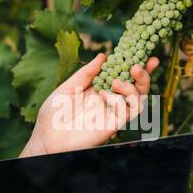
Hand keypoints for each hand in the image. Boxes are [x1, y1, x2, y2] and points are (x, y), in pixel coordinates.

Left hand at [21, 53, 158, 156]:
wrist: (47, 138)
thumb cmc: (54, 114)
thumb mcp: (68, 87)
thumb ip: (86, 73)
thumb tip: (103, 56)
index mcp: (100, 90)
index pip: (123, 76)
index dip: (136, 66)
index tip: (145, 54)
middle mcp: (110, 102)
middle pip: (137, 88)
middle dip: (144, 75)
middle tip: (139, 65)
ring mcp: (112, 114)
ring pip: (138, 100)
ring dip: (133, 87)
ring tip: (116, 81)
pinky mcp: (112, 125)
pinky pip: (127, 111)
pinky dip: (119, 100)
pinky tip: (105, 95)